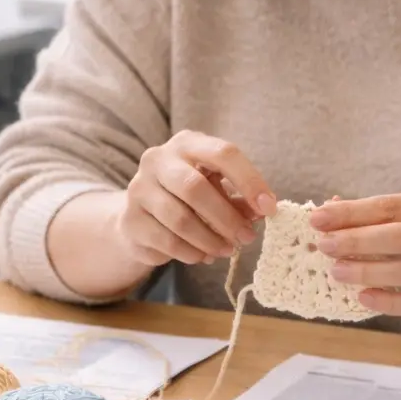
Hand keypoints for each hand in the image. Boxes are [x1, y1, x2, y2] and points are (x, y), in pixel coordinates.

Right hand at [115, 130, 277, 267]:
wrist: (140, 216)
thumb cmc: (187, 198)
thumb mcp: (216, 191)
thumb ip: (239, 200)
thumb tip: (262, 212)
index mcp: (187, 144)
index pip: (222, 153)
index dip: (250, 181)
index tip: (269, 208)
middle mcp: (158, 160)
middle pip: (195, 188)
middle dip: (227, 218)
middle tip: (247, 238)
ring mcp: (140, 189)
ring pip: (181, 220)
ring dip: (211, 240)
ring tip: (227, 250)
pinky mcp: (131, 220)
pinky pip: (168, 241)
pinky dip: (192, 253)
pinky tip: (204, 256)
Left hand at [309, 192, 400, 315]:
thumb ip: (388, 213)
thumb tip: (334, 209)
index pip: (393, 207)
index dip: (354, 212)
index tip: (320, 217)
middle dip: (358, 241)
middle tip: (324, 245)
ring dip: (369, 272)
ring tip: (337, 271)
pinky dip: (391, 302)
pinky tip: (364, 297)